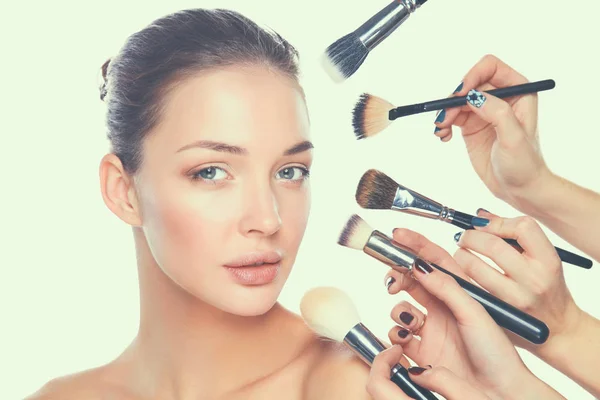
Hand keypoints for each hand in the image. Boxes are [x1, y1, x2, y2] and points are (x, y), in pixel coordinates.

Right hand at [384, 228, 563, 399]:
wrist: (499, 392)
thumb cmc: (497, 352)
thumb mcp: (474, 313)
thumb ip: (446, 288)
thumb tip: (420, 265)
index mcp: (458, 293)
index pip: (433, 260)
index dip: (414, 245)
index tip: (397, 234)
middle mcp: (442, 307)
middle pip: (412, 281)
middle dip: (398, 276)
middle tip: (392, 281)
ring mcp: (430, 329)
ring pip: (401, 308)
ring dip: (399, 310)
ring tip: (411, 323)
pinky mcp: (421, 351)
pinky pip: (397, 335)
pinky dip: (395, 334)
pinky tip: (405, 340)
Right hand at [433, 54, 551, 207]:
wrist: (519, 188)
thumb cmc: (525, 164)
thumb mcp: (514, 138)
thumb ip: (497, 112)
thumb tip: (474, 96)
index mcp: (518, 92)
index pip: (491, 68)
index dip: (472, 76)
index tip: (460, 94)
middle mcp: (500, 98)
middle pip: (469, 84)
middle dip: (454, 99)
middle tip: (446, 118)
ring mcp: (484, 112)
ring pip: (456, 100)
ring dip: (445, 113)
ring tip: (442, 130)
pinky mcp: (471, 126)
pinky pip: (451, 116)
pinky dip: (443, 124)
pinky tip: (443, 136)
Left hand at [453, 210, 582, 354]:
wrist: (558, 328)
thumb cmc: (546, 287)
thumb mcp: (541, 260)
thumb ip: (514, 236)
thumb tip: (481, 215)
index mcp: (548, 261)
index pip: (523, 227)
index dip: (497, 222)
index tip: (483, 225)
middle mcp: (533, 279)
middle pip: (492, 246)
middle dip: (470, 236)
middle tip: (463, 237)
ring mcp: (515, 298)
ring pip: (474, 266)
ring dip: (460, 255)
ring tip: (461, 253)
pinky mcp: (497, 312)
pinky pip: (470, 287)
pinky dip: (460, 275)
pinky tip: (460, 272)